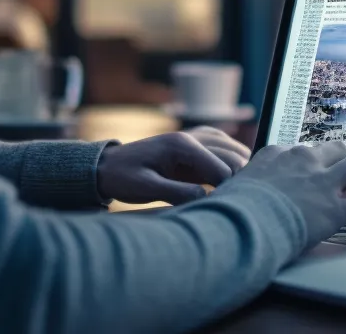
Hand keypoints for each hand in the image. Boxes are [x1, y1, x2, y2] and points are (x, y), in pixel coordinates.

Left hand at [96, 126, 251, 203]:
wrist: (108, 166)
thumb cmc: (124, 177)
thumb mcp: (146, 189)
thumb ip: (177, 193)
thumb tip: (207, 197)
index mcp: (182, 145)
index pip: (222, 168)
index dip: (228, 190)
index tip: (225, 209)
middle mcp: (192, 136)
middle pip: (234, 157)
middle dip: (237, 180)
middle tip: (230, 205)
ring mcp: (195, 135)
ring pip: (234, 149)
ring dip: (237, 170)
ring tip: (230, 194)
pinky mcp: (195, 141)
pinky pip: (224, 146)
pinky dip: (230, 161)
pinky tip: (226, 179)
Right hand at [218, 141, 345, 245]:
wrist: (239, 226)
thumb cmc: (227, 213)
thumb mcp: (230, 189)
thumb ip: (241, 187)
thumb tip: (229, 197)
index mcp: (275, 154)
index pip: (301, 151)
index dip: (310, 163)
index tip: (310, 173)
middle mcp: (302, 161)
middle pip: (334, 148)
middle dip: (341, 161)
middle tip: (343, 176)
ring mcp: (322, 183)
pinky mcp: (336, 208)